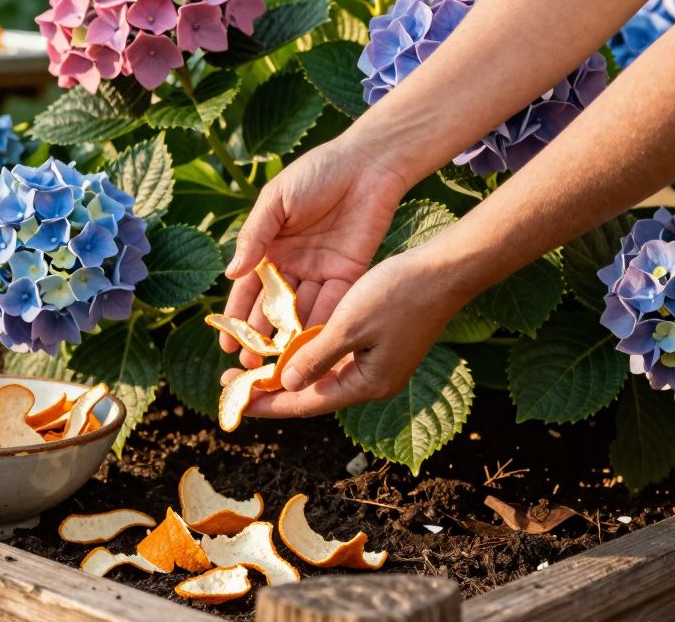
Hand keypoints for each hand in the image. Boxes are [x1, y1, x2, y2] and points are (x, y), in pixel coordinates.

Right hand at [220, 138, 408, 366]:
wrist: (368, 163)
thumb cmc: (316, 172)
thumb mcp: (276, 200)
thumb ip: (254, 236)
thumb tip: (230, 273)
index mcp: (270, 246)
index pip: (248, 288)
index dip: (236, 316)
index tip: (225, 343)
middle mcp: (293, 264)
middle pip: (272, 308)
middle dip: (260, 337)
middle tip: (250, 366)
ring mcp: (320, 271)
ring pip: (300, 312)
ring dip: (289, 338)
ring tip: (277, 365)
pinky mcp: (348, 274)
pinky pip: (332, 304)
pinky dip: (321, 324)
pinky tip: (310, 346)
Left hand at [221, 248, 466, 417]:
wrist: (444, 270)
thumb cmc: (398, 294)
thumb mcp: (348, 325)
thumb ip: (314, 357)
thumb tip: (284, 384)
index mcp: (366, 384)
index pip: (306, 403)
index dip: (268, 403)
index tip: (234, 404)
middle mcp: (371, 381)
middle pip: (311, 393)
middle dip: (272, 389)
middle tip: (230, 383)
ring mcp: (377, 363)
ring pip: (322, 374)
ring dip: (287, 370)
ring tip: (251, 367)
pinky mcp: (378, 344)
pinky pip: (335, 356)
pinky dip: (307, 353)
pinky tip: (285, 345)